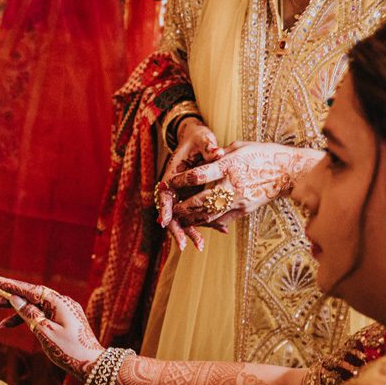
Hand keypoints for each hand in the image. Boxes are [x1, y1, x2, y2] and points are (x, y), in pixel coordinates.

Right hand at [0, 277, 103, 379]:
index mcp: (58, 303)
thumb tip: (16, 299)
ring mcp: (64, 311)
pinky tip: (20, 331)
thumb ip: (29, 314)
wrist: (93, 365)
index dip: (10, 285)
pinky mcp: (65, 320)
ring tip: (0, 324)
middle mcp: (62, 303)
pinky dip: (30, 321)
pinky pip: (44, 316)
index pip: (30, 290)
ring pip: (36, 308)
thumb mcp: (44, 332)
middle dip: (10, 299)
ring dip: (18, 314)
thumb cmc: (70, 350)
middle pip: (32, 297)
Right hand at [157, 117, 223, 250]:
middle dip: (178, 229)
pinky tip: (220, 230)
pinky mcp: (192, 197)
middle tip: (185, 245)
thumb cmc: (198, 138)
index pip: (165, 195)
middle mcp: (175, 187)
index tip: (165, 223)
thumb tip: (217, 152)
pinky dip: (205, 222)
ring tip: (200, 246)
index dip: (165, 209)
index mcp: (172, 174)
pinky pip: (196, 213)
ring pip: (183, 217)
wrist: (198, 138)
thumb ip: (209, 148)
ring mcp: (183, 194)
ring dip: (191, 231)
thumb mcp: (203, 140)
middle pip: (172, 213)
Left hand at [165, 142, 323, 231]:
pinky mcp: (244, 210)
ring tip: (181, 217)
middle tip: (171, 207)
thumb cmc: (263, 154)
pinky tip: (199, 221)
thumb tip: (204, 158)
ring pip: (209, 215)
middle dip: (183, 206)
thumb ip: (219, 154)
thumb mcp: (239, 147)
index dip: (180, 181)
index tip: (170, 182)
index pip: (197, 176)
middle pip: (200, 201)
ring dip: (192, 218)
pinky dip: (208, 222)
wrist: (287, 172)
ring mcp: (238, 200)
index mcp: (228, 166)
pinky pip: (222, 219)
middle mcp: (231, 185)